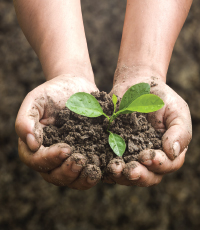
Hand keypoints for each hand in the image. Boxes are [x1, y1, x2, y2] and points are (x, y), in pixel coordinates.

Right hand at [15, 75, 101, 189]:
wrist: (77, 87)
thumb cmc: (54, 92)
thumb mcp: (36, 100)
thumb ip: (27, 120)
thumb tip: (31, 144)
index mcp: (36, 145)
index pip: (36, 160)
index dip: (49, 159)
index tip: (65, 148)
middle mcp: (51, 156)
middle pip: (53, 175)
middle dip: (66, 172)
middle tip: (80, 161)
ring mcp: (69, 158)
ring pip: (71, 179)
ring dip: (81, 179)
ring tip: (92, 171)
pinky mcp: (86, 156)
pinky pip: (87, 172)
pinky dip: (93, 174)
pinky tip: (101, 168)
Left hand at [106, 76, 191, 186]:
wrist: (136, 86)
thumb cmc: (160, 98)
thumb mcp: (176, 110)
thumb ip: (180, 131)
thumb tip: (172, 152)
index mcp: (167, 151)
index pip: (168, 165)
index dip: (159, 165)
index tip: (147, 156)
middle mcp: (149, 158)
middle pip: (148, 176)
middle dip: (139, 175)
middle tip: (130, 170)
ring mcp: (130, 155)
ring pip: (128, 175)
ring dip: (121, 175)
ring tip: (114, 168)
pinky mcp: (113, 150)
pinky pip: (109, 164)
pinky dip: (105, 167)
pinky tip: (101, 163)